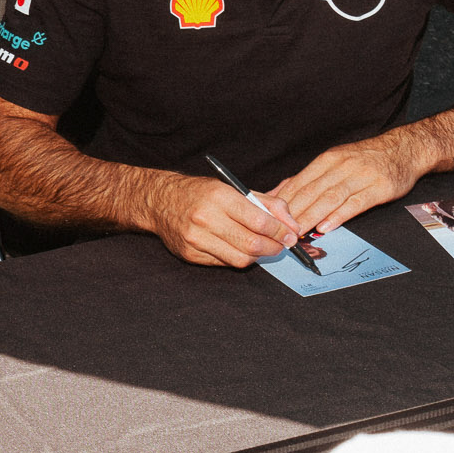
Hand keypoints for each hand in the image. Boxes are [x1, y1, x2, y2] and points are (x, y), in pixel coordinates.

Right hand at [149, 175, 301, 267]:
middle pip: (252, 244)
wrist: (161, 201)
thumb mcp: (234, 188)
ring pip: (240, 259)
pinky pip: (224, 263)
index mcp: (219, 196)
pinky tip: (239, 248)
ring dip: (258, 256)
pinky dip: (238, 257)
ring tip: (263, 248)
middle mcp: (205, 218)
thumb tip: (292, 225)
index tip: (291, 235)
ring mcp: (196, 239)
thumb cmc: (201, 193)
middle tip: (282, 245)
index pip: (259, 221)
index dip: (280, 232)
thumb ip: (267, 204)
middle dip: (274, 247)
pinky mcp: (190, 255)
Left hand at [269, 132, 425, 238]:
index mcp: (328, 159)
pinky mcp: (378, 188)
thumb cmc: (366, 159)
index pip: (300, 181)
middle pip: (312, 191)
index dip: (283, 200)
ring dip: (311, 216)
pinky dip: (339, 215)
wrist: (404, 149)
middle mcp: (342, 165)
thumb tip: (278, 191)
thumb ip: (308, 177)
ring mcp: (361, 176)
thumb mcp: (335, 160)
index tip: (269, 216)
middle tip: (278, 230)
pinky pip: (355, 203)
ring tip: (297, 231)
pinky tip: (326, 227)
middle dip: (293, 212)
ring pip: (330, 198)